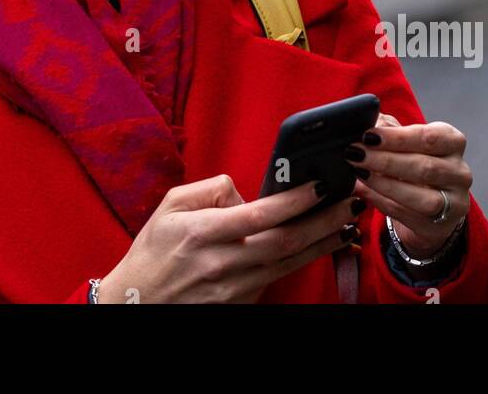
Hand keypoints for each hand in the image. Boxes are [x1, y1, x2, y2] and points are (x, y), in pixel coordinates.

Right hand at [97, 174, 360, 302]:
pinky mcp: (242, 302)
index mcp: (203, 232)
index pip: (260, 214)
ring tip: (348, 222)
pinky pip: (279, 277)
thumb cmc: (153, 251)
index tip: (320, 184)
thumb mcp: (170, 205)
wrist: (137, 303)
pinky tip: (322, 246)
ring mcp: (235, 287)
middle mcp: (223, 262)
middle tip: (350, 200)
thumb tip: (243, 191)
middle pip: (286, 240)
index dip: (295, 200)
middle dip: (324, 219)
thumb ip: (209, 188)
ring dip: (324, 241)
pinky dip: (305, 260)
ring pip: (290, 262)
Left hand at [348, 112, 470, 258]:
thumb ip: (387, 129)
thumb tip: (364, 121)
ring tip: (359, 173)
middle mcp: (460, 172)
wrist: (427, 204)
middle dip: (386, 160)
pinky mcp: (440, 226)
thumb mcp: (404, 141)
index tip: (368, 136)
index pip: (430, 137)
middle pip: (424, 167)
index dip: (398, 137)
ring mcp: (455, 202)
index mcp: (452, 142)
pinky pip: (409, 215)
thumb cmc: (412, 161)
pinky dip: (383, 202)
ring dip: (385, 184)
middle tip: (356, 154)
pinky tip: (365, 192)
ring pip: (422, 198)